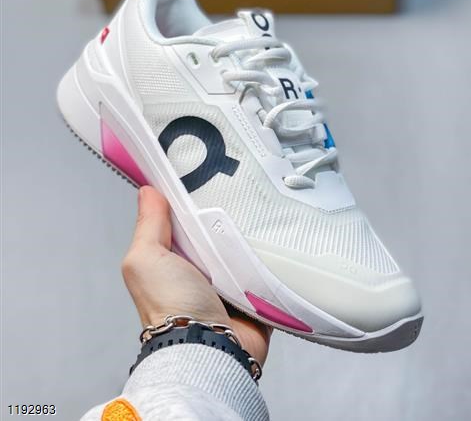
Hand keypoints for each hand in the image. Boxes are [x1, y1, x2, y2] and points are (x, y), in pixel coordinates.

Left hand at [122, 186, 271, 364]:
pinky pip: (263, 264)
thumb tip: (147, 193)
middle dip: (226, 214)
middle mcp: (200, 267)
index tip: (203, 175)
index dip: (191, 198)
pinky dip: (267, 255)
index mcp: (173, 258)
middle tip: (235, 194)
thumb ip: (148, 225)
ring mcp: (227, 279)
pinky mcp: (252, 290)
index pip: (184, 218)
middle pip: (216, 229)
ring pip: (242, 245)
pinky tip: (271, 240)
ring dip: (248, 235)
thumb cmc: (172, 309)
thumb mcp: (146, 259)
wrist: (209, 347)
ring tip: (256, 214)